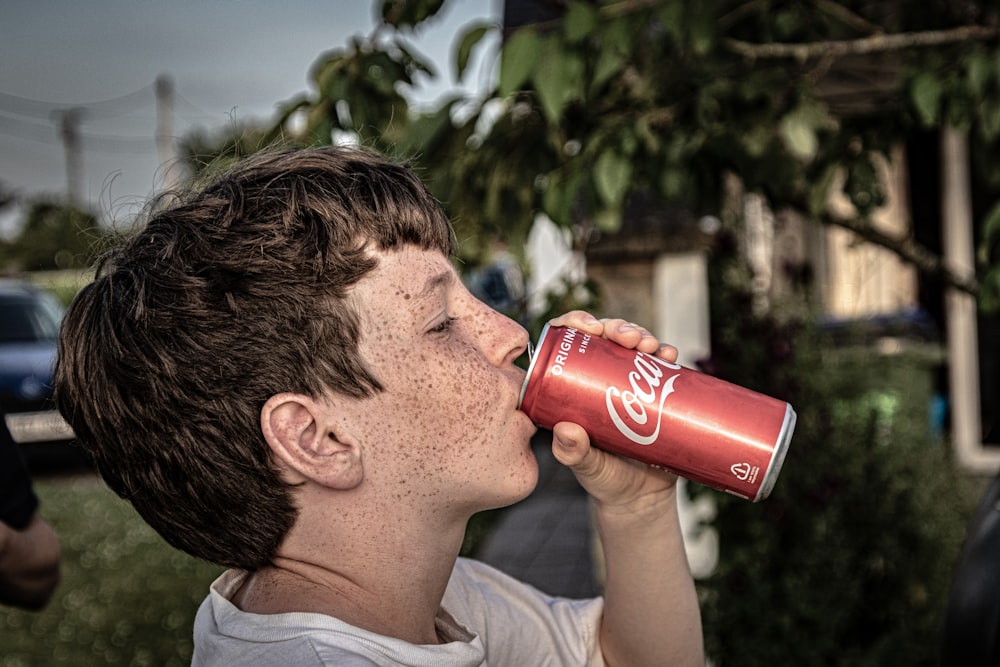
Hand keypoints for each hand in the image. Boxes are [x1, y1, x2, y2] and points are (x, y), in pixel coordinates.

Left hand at [545, 311, 680, 512]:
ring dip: (643, 335)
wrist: (640, 498)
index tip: (588, 325)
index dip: (576, 322)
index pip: (570, 341)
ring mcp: (632, 383)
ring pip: (635, 345)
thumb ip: (573, 453)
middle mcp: (603, 377)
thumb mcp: (585, 467)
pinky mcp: (658, 393)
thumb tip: (565, 430)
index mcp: (575, 385)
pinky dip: (667, 354)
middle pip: (607, 337)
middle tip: (627, 338)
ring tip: (649, 345)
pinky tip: (670, 354)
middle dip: (618, 327)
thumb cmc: (603, 480)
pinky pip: (662, 367)